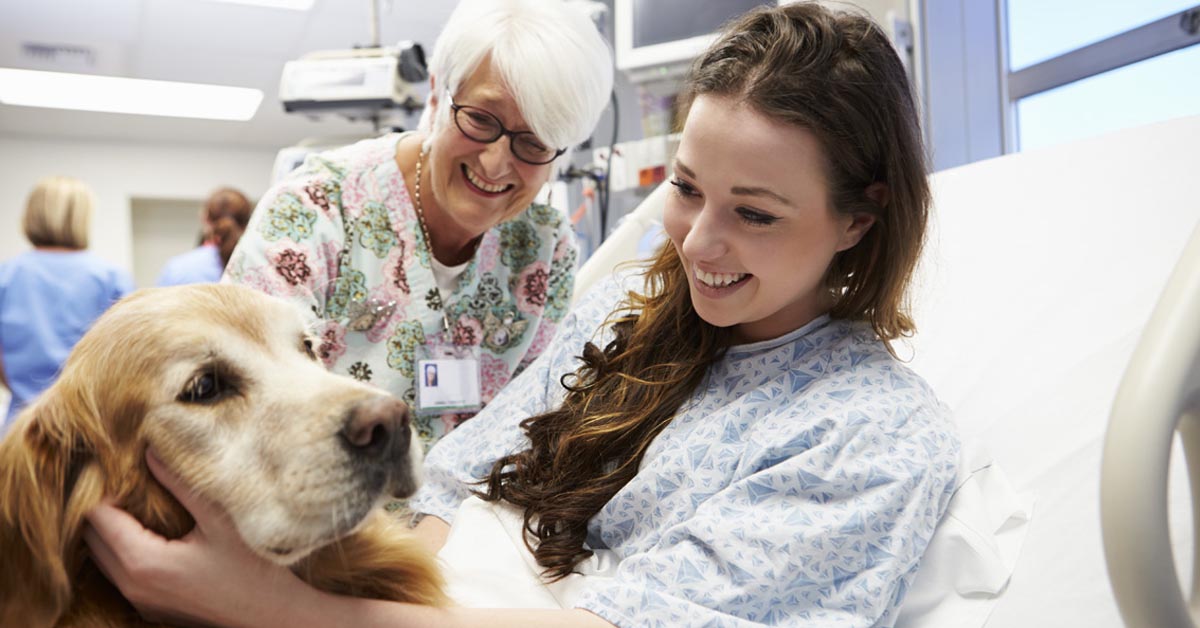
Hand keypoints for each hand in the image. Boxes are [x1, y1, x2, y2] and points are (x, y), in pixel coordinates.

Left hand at [84, 450, 305, 627]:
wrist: (274, 618)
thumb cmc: (253, 570)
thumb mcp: (219, 519)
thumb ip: (180, 484)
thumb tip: (151, 451)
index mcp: (143, 563)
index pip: (98, 517)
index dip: (106, 489)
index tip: (125, 469)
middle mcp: (133, 587)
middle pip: (93, 538)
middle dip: (105, 507)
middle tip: (130, 481)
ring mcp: (141, 602)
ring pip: (104, 559)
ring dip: (113, 530)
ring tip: (139, 503)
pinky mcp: (152, 609)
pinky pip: (121, 575)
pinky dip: (124, 550)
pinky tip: (152, 532)